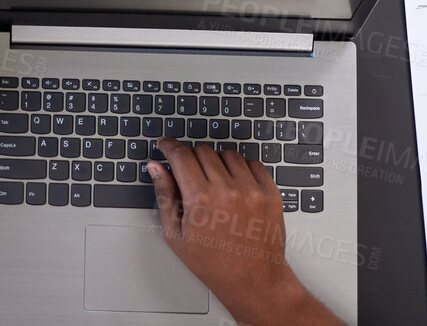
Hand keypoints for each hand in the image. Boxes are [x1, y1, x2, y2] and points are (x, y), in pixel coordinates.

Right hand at [147, 140, 339, 324]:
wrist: (254, 281)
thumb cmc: (214, 263)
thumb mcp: (176, 235)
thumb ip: (165, 196)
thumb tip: (156, 168)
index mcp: (200, 199)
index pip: (181, 155)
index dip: (169, 146)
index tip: (165, 145)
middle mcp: (227, 190)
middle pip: (203, 151)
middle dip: (191, 157)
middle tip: (189, 173)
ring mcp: (252, 191)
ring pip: (228, 154)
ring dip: (216, 162)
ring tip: (214, 182)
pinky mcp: (270, 193)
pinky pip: (253, 164)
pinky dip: (241, 168)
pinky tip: (235, 185)